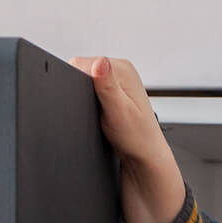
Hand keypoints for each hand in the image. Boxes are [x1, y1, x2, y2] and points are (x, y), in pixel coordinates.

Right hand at [69, 55, 185, 222]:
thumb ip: (108, 85)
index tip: (89, 104)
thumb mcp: (119, 112)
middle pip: (80, 73)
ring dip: (85, 101)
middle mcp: (120, 71)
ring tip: (100, 116)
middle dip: (80, 94)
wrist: (145, 160)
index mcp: (123, 68)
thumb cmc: (138, 140)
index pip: (80, 64)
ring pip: (83, 85)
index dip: (76, 85)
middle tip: (97, 114)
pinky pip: (89, 95)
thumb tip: (100, 62)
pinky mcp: (112, 95)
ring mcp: (116, 83)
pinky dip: (89, 106)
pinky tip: (100, 118)